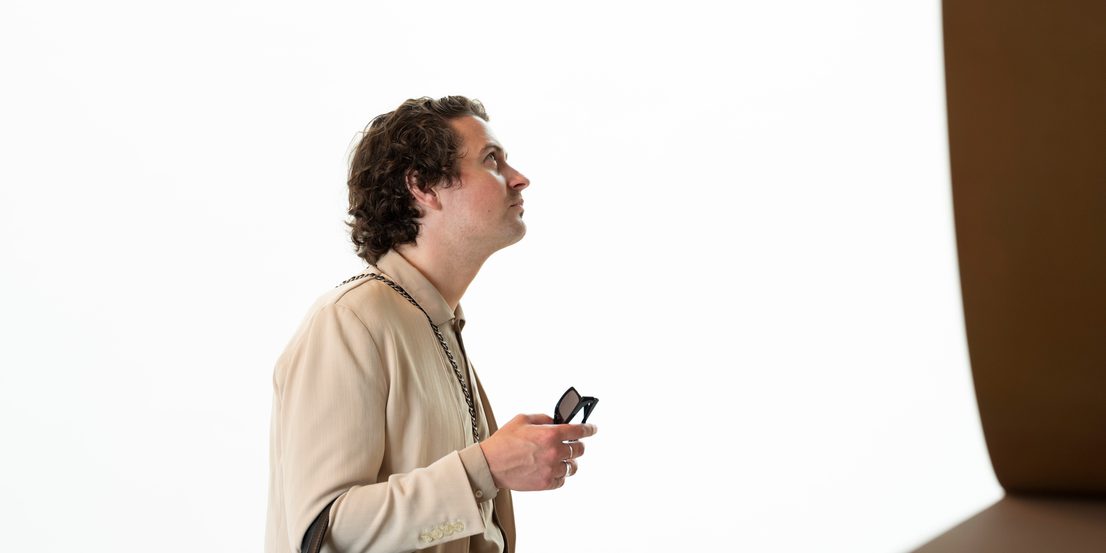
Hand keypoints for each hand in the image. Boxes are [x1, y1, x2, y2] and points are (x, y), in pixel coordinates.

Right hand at [480, 413, 597, 490]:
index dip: (589, 429)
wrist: (490, 465)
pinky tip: (550, 469)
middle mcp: (554, 452)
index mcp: (551, 434)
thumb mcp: (523, 419)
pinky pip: (562, 480)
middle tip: (569, 444)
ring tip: (558, 459)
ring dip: (568, 461)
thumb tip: (557, 422)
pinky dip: (559, 475)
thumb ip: (544, 419)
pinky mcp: (546, 483)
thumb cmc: (504, 441)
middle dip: (576, 445)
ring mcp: (551, 469)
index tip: (593, 429)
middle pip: (579, 450)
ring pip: (572, 467)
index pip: (580, 431)